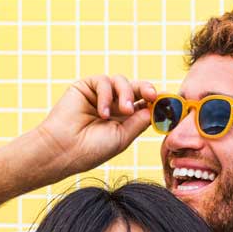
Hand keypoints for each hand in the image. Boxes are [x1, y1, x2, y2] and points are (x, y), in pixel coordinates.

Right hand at [31, 74, 156, 182]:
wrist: (65, 150)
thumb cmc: (93, 149)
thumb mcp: (123, 137)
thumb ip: (139, 121)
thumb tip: (155, 108)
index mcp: (125, 118)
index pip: (144, 103)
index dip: (156, 101)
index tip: (167, 102)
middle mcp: (114, 105)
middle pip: (136, 88)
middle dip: (146, 89)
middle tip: (152, 95)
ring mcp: (100, 95)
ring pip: (121, 82)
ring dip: (126, 94)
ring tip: (124, 110)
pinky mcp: (86, 87)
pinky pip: (103, 81)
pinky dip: (106, 95)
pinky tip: (102, 112)